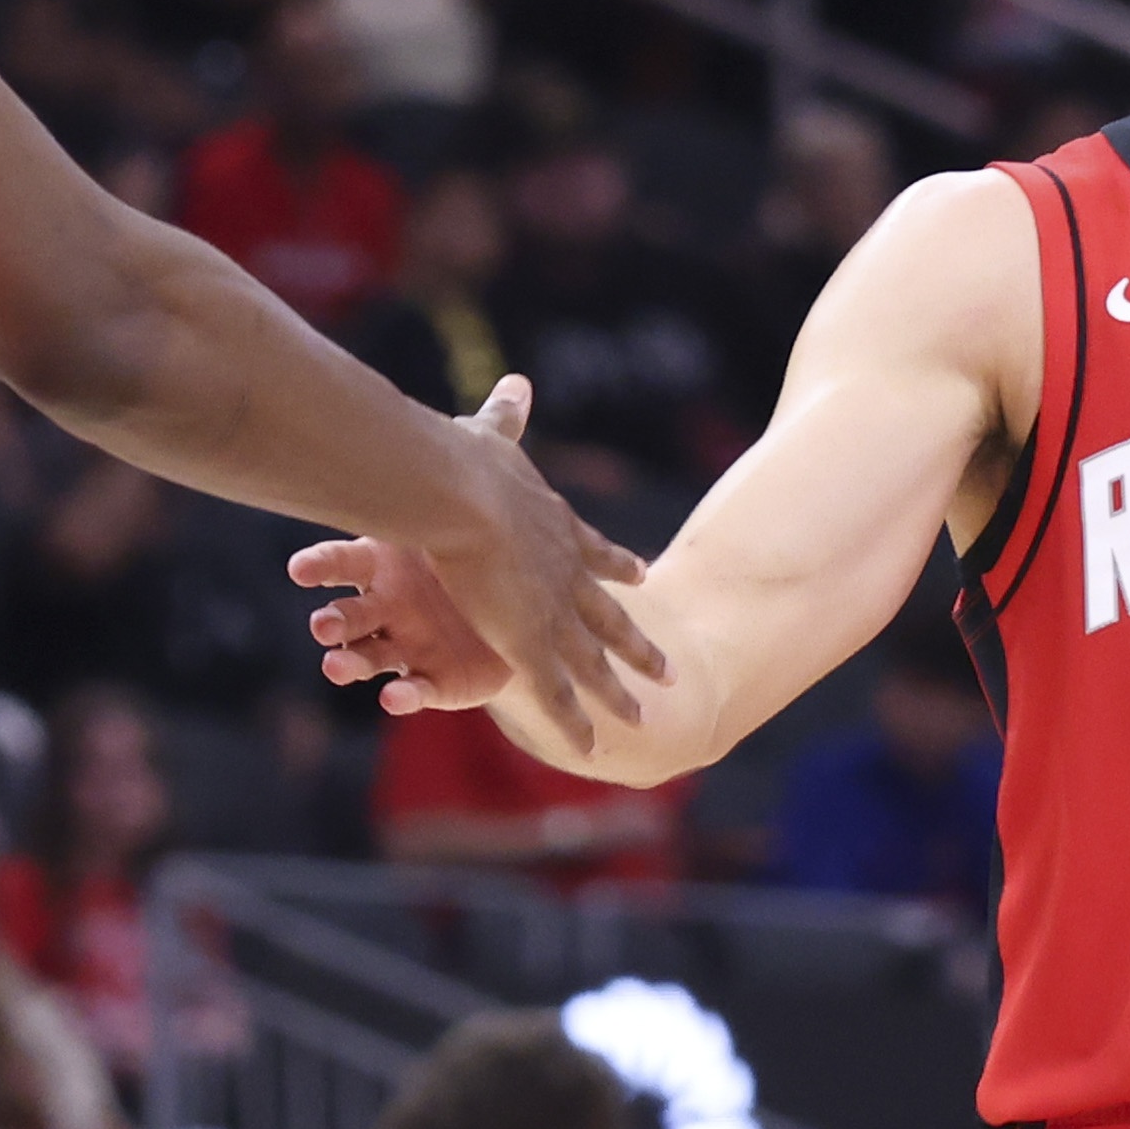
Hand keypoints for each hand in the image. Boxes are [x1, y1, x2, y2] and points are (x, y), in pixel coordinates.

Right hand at [291, 379, 661, 750]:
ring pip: (593, 663)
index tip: (643, 576)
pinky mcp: (528, 644)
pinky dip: (574, 722)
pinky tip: (592, 748)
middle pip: (610, 618)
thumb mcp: (492, 434)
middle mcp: (566, 573)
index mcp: (555, 527)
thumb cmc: (464, 463)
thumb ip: (506, 415)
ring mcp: (552, 612)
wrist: (460, 495)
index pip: (595, 553)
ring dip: (618, 692)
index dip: (618, 567)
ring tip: (644, 718)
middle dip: (638, 645)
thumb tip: (518, 381)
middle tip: (669, 668)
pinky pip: (556, 694)